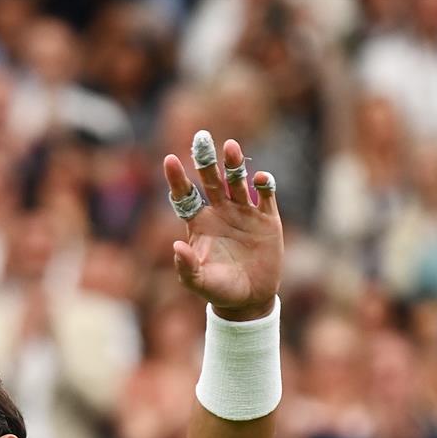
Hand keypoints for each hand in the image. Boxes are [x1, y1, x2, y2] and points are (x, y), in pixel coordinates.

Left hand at [161, 133, 281, 320]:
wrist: (250, 299)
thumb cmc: (219, 291)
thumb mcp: (199, 282)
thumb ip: (186, 267)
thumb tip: (176, 245)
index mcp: (199, 224)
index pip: (185, 196)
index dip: (177, 178)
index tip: (169, 159)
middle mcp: (220, 212)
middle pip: (211, 180)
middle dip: (206, 160)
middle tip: (201, 137)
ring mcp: (244, 213)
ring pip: (237, 181)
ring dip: (234, 164)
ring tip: (230, 147)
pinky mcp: (267, 219)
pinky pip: (266, 196)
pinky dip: (264, 184)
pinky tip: (260, 179)